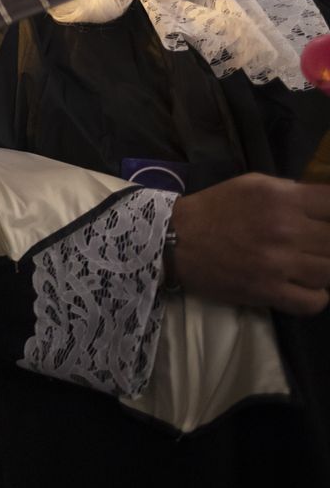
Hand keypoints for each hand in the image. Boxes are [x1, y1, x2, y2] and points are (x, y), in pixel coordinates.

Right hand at [169, 173, 329, 314]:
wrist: (173, 240)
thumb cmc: (214, 209)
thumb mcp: (252, 185)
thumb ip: (291, 191)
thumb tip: (324, 205)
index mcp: (282, 198)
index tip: (326, 221)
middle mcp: (285, 229)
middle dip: (327, 243)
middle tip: (313, 245)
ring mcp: (278, 264)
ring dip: (324, 269)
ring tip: (309, 266)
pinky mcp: (268, 291)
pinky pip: (315, 302)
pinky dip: (316, 296)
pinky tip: (305, 287)